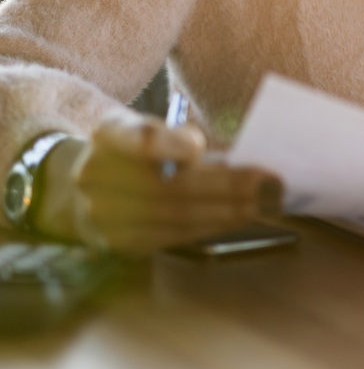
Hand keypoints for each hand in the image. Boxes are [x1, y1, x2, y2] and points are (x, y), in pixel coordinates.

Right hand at [35, 115, 281, 255]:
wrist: (86, 188)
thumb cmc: (134, 150)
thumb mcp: (146, 126)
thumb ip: (174, 134)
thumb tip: (224, 156)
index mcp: (109, 135)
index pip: (140, 139)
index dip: (170, 145)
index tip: (200, 148)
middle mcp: (98, 177)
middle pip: (171, 187)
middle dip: (227, 187)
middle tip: (272, 184)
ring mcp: (104, 216)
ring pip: (178, 217)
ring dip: (229, 212)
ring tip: (268, 203)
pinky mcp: (122, 242)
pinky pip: (176, 236)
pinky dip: (214, 225)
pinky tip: (243, 216)